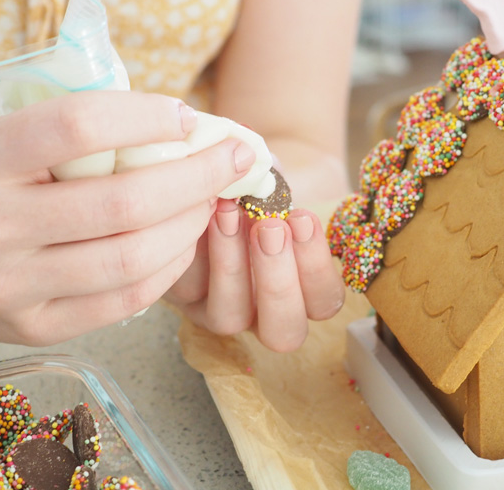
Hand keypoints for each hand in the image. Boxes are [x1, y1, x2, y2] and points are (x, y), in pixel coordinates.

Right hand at [0, 91, 255, 344]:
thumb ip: (72, 133)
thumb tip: (178, 128)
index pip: (79, 126)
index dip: (147, 117)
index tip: (188, 117)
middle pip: (123, 202)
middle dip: (195, 177)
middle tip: (231, 160)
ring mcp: (11, 287)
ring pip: (132, 257)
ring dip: (190, 225)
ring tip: (210, 201)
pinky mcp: (36, 328)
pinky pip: (126, 299)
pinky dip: (171, 267)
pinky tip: (184, 242)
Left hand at [166, 198, 344, 351]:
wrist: (205, 184)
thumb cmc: (254, 188)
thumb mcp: (273, 187)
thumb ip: (280, 191)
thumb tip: (265, 172)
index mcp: (302, 291)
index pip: (324, 301)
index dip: (316, 266)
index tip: (303, 218)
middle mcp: (263, 312)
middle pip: (283, 331)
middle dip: (279, 281)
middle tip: (272, 227)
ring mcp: (219, 311)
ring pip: (230, 317)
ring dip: (232, 265)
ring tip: (229, 212)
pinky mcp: (179, 299)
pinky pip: (187, 287)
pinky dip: (195, 249)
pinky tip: (198, 210)